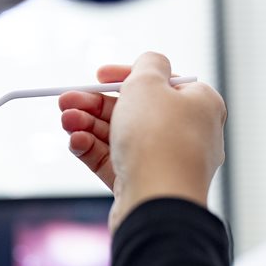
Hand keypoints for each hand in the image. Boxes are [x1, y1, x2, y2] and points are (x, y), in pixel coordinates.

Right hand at [60, 52, 226, 231]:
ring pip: (121, 136)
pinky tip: (76, 143)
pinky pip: (116, 162)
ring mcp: (167, 162)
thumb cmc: (159, 140)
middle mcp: (188, 133)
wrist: (158, 202)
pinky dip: (94, 150)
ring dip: (88, 125)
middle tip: (65, 100)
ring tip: (65, 121)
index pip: (161, 82)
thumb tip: (152, 63)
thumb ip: (148, 64)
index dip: (126, 75)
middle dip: (95, 104)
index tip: (99, 75)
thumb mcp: (148, 83)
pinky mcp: (146, 185)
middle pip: (134, 110)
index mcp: (200, 104)